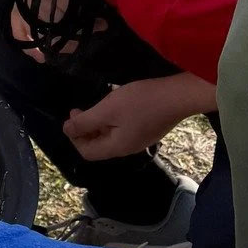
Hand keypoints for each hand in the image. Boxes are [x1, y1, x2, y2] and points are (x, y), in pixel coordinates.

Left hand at [63, 75, 213, 161]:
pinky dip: (111, 120)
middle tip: (79, 109)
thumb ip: (85, 122)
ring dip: (97, 123)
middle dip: (84, 129)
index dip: (74, 136)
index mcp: (117, 147)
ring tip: (94, 106)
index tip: (73, 116)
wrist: (180, 95)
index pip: (86, 152)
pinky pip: (122, 129)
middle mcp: (128, 148)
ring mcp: (140, 139)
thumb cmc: (141, 102)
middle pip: (98, 145)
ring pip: (110, 136)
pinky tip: (113, 106)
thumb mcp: (107, 110)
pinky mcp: (148, 130)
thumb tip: (66, 130)